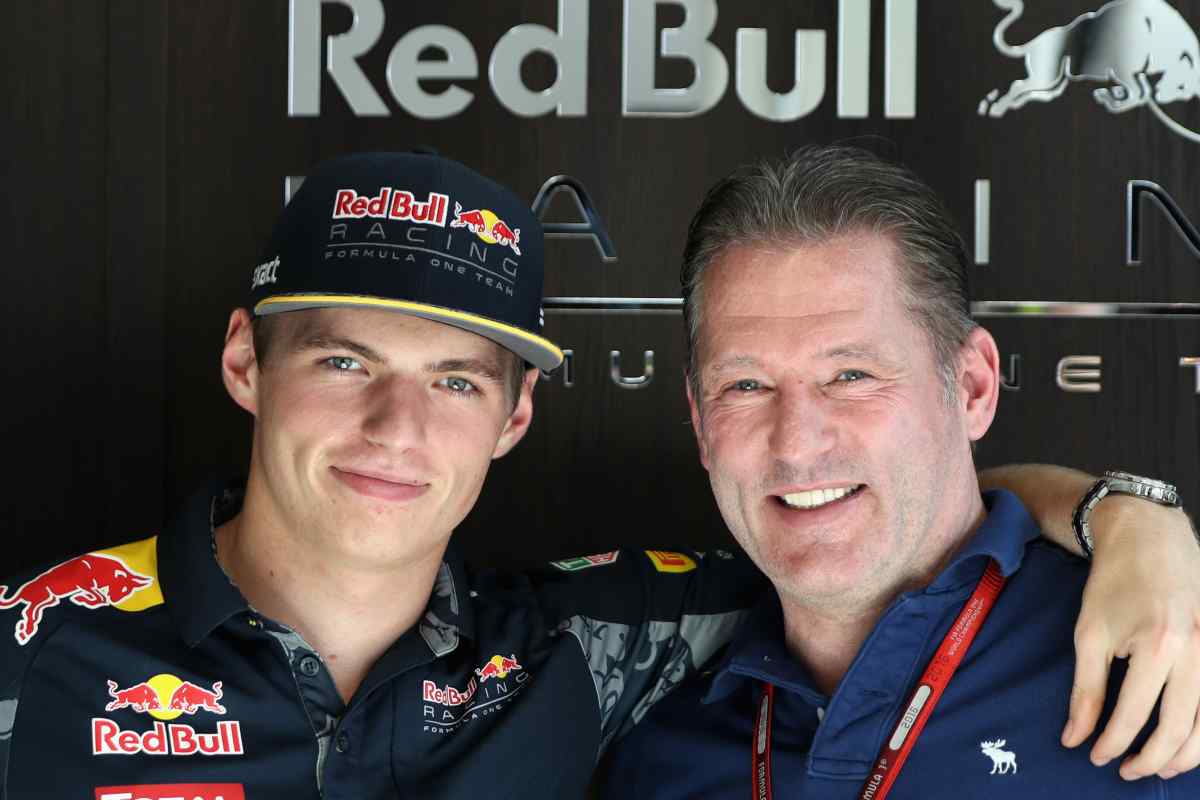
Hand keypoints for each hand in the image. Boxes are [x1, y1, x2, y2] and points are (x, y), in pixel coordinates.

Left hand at [1067, 496, 1199, 779]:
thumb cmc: (1114, 582)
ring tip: (1158, 766)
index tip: (1094, 756)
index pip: (1135, 714)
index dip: (1113, 743)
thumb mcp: (1088, 633)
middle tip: (1125, 771)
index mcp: (1158, 646)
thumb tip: (1074, 737)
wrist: (1151, 537)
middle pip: (1181, 727)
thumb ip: (1084, 689)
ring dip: (1186, 754)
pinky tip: (1186, 740)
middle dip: (1151, 759)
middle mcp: (1198, 652)